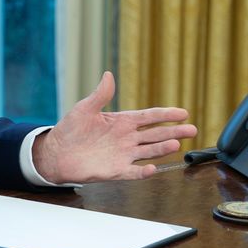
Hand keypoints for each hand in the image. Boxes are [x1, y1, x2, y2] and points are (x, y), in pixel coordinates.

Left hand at [33, 71, 197, 182]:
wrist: (56, 153)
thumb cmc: (70, 130)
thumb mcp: (84, 108)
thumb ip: (100, 95)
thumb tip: (108, 75)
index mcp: (121, 122)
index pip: (149, 117)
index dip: (165, 114)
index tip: (183, 112)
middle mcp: (126, 138)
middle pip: (155, 134)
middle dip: (173, 131)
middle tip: (192, 129)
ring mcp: (123, 155)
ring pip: (148, 152)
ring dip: (162, 149)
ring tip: (176, 144)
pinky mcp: (115, 170)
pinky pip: (133, 172)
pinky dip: (142, 172)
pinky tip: (153, 169)